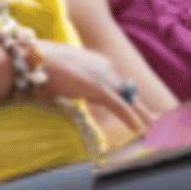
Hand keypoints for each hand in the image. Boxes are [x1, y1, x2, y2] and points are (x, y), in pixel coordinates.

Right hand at [34, 40, 152, 132]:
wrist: (32, 58)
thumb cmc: (39, 67)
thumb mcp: (62, 77)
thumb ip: (73, 86)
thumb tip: (70, 97)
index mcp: (98, 63)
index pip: (119, 87)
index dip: (129, 102)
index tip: (140, 114)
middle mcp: (105, 68)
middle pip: (128, 94)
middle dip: (142, 111)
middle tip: (158, 124)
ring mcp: (103, 77)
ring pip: (129, 101)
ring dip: (143, 118)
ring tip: (156, 131)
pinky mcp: (99, 88)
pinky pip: (120, 106)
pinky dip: (131, 119)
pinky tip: (141, 130)